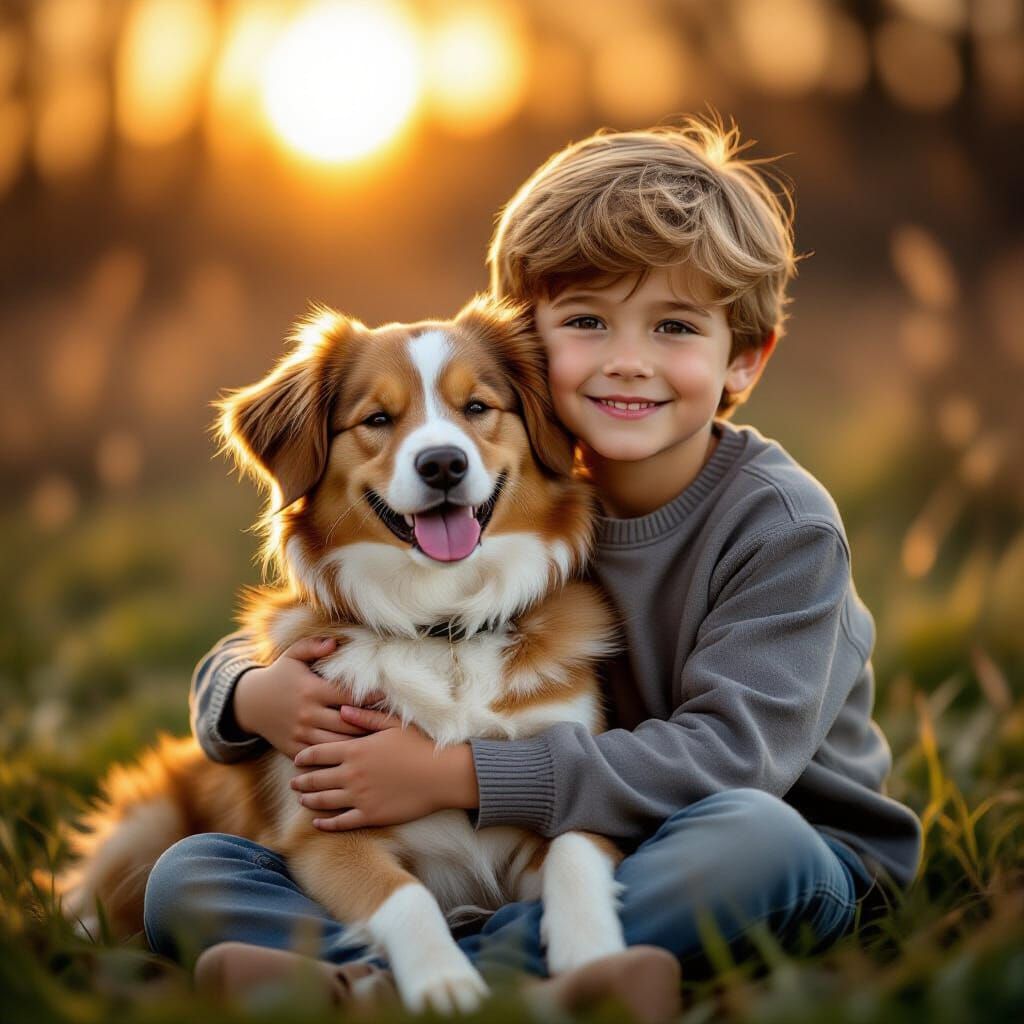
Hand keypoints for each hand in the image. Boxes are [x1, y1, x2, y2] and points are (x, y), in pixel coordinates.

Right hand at [233, 637, 383, 758]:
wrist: (250, 704)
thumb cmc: (280, 675)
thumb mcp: (293, 655)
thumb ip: (313, 646)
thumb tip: (335, 642)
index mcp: (311, 690)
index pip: (349, 695)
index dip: (372, 697)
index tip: (390, 697)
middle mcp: (307, 714)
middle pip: (349, 723)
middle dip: (371, 724)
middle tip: (393, 724)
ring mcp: (301, 734)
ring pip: (339, 743)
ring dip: (360, 743)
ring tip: (381, 741)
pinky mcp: (295, 749)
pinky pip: (322, 757)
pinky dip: (340, 756)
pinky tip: (358, 755)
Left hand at [290, 706, 478, 829]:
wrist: (441, 774)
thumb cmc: (420, 745)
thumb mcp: (393, 724)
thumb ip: (365, 717)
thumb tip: (342, 709)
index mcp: (356, 750)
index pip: (319, 753)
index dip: (304, 757)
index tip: (297, 760)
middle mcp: (352, 774)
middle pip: (316, 779)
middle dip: (301, 781)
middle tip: (293, 783)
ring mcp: (359, 797)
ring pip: (324, 802)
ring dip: (309, 801)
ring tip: (302, 800)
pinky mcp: (370, 816)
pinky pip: (340, 823)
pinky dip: (326, 824)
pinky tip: (318, 823)